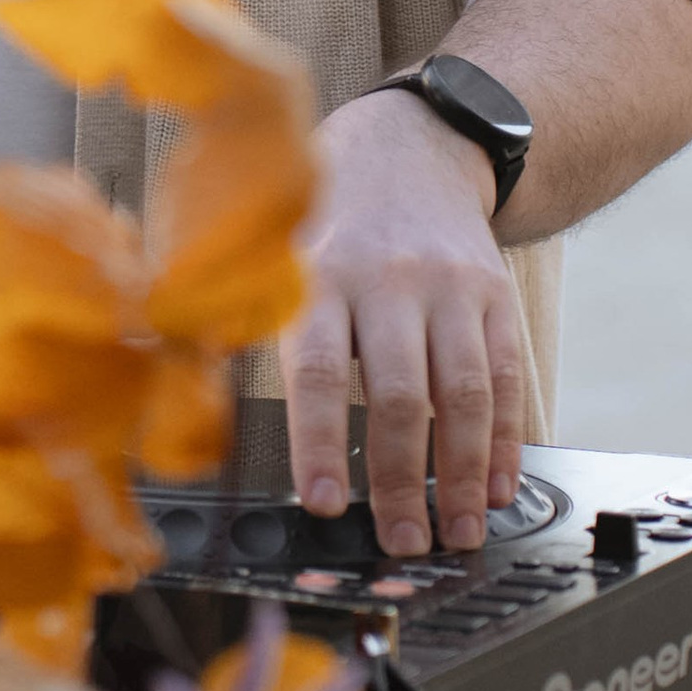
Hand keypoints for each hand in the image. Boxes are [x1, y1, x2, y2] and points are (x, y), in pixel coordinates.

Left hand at [278, 89, 525, 557]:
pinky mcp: (496, 294)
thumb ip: (244, 322)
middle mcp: (390, 281)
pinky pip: (509, 377)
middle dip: (403, 480)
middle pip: (401, 393)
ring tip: (457, 532)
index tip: (325, 502)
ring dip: (463, 474)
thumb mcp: (280, 257)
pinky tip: (497, 486)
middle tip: (402, 541)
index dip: (321, 442)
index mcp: (321, 277)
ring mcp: (450, 287)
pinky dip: (505, 440)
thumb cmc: (331, 225)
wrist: (412, 149)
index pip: (319, 371)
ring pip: (465, 393)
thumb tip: (182, 385)